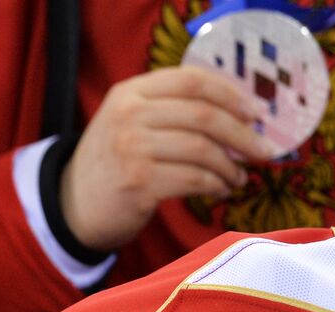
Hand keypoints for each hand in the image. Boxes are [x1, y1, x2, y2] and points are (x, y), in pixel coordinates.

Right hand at [61, 66, 273, 251]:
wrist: (72, 207)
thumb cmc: (112, 165)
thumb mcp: (128, 122)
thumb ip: (168, 108)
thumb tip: (237, 112)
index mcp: (129, 93)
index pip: (192, 80)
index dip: (231, 94)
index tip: (255, 112)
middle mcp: (128, 116)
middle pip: (204, 115)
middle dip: (242, 134)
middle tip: (262, 150)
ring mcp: (131, 149)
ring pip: (203, 150)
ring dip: (230, 166)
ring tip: (239, 176)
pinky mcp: (139, 184)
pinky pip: (194, 179)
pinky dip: (216, 186)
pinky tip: (222, 190)